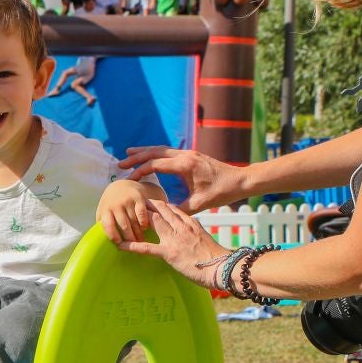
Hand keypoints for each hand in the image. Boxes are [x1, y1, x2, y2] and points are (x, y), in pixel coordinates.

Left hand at [97, 181, 155, 244]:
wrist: (121, 184)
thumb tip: (100, 240)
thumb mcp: (103, 210)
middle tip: (134, 245)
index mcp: (105, 209)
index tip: (119, 243)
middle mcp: (116, 205)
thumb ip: (102, 222)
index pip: (108, 225)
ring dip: (138, 233)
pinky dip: (144, 223)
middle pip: (124, 226)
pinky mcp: (138, 198)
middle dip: (130, 238)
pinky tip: (144, 228)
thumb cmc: (111, 203)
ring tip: (140, 241)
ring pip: (134, 221)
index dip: (113, 236)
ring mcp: (128, 201)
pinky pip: (142, 214)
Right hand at [116, 146, 247, 212]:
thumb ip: (178, 207)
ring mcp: (188, 154)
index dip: (139, 171)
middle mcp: (185, 155)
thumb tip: (160, 213)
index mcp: (185, 165)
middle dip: (136, 157)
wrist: (241, 180)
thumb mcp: (199, 203)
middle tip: (120, 163)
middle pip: (154, 152)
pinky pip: (168, 152)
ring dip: (145, 152)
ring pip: (161, 149)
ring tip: (129, 154)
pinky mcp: (191, 156)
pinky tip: (150, 158)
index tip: (128, 179)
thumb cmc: (221, 192)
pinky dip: (156, 154)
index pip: (155, 164)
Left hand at [117, 200, 230, 288]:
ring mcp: (175, 238)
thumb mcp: (205, 238)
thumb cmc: (217, 257)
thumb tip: (191, 228)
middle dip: (146, 205)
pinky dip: (132, 246)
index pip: (172, 208)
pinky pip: (147, 248)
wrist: (223, 267)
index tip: (149, 201)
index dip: (159, 204)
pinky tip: (120, 245)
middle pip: (160, 209)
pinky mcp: (170, 253)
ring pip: (153, 221)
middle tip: (132, 201)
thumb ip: (195, 231)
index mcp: (191, 223)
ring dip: (138, 218)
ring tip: (124, 215)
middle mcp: (181, 226)